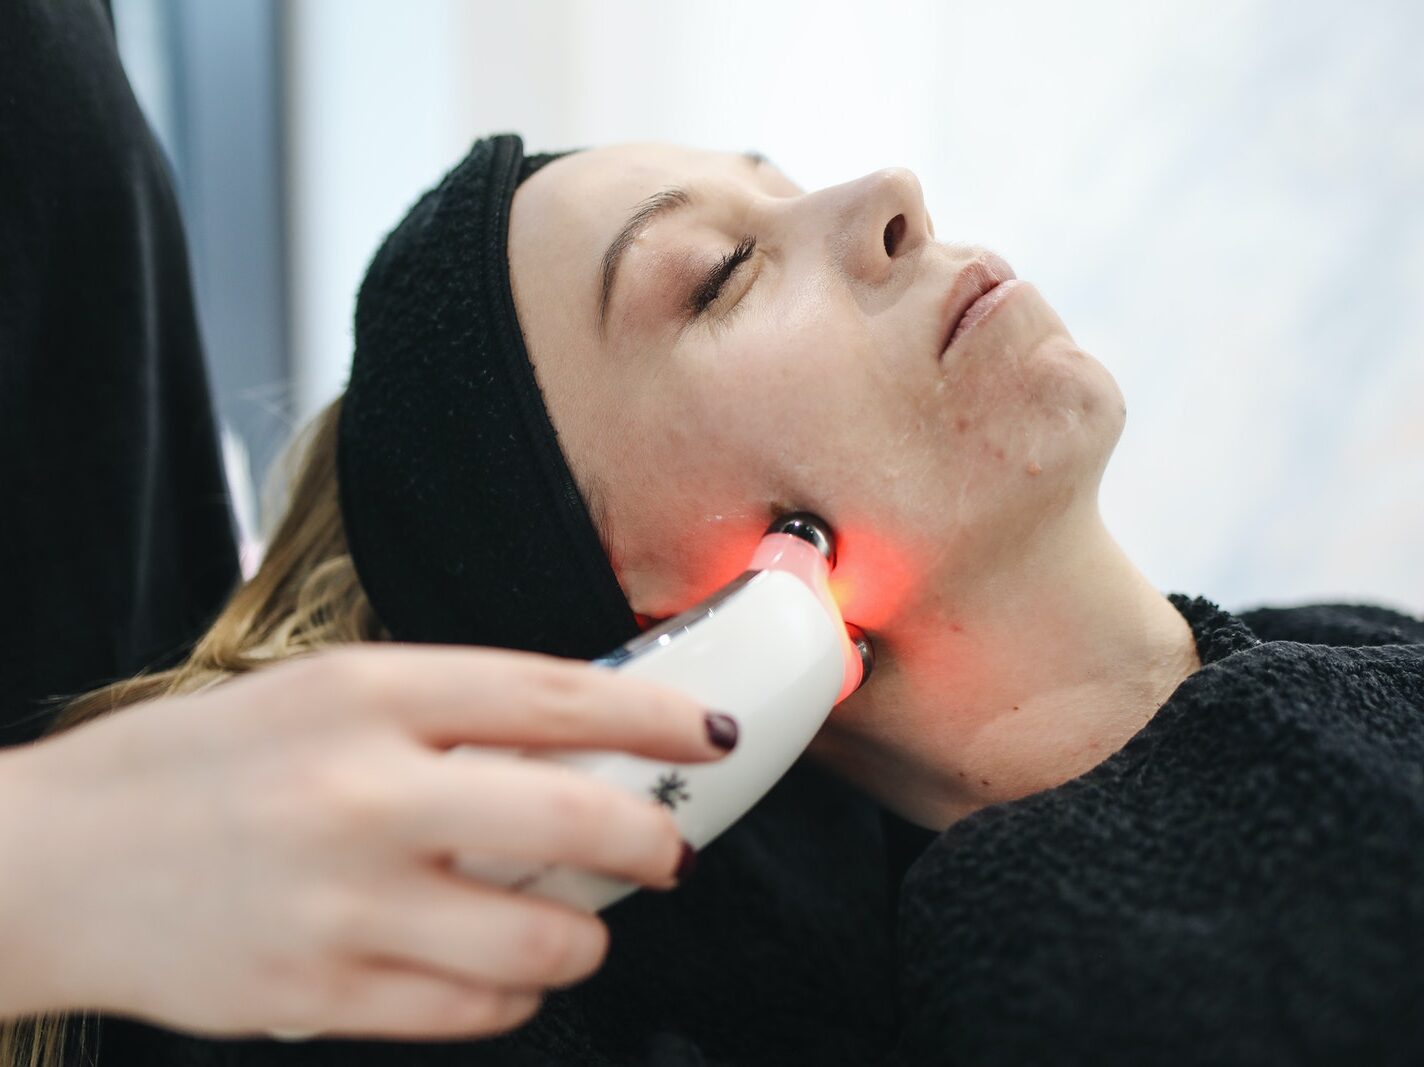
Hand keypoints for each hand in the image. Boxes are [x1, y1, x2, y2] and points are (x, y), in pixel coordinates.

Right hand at [0, 645, 734, 1039]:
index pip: (552, 694)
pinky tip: (496, 965)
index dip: (653, 711)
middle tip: (668, 845)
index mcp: (363, 693)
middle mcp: (361, 794)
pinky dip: (514, 991)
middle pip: (573, 816)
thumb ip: (442, 711)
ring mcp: (342, 906)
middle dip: (653, 836)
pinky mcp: (319, 997)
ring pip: (543, 938)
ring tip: (574, 916)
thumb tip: (576, 739)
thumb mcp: (315, 694)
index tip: (706, 727)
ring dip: (587, 932)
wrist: (48, 866)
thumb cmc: (192, 766)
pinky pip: (474, 1011)